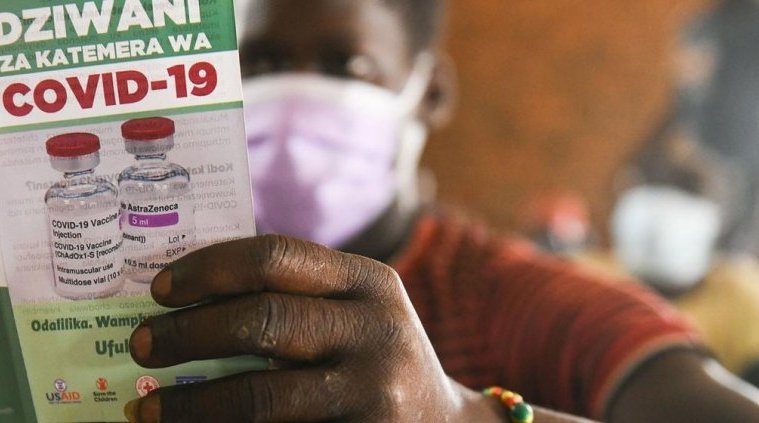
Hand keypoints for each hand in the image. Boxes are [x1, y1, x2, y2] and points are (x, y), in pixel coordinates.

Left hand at [126, 235, 506, 421]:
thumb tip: (188, 300)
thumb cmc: (374, 357)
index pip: (277, 257)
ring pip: (261, 396)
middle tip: (142, 346)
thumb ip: (297, 297)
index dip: (209, 269)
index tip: (160, 289)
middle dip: (188, 334)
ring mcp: (375, 392)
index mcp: (370, 281)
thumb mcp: (355, 311)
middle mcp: (378, 330)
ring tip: (147, 408)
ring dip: (191, 404)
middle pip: (264, 321)